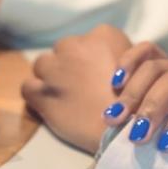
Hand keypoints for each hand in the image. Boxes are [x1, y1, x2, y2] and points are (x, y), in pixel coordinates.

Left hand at [21, 24, 133, 152]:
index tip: (93, 76)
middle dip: (68, 67)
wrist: (126, 133)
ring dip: (50, 78)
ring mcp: (56, 68)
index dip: (87, 60)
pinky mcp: (42, 92)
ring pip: (42, 65)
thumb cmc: (138, 102)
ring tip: (64, 97)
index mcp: (103, 35)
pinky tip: (48, 106)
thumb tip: (103, 61)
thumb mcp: (139, 66)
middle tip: (80, 88)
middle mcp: (76, 45)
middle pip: (63, 50)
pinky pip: (28, 87)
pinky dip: (35, 95)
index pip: (85, 41)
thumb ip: (118, 56)